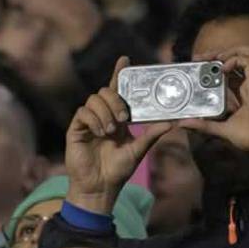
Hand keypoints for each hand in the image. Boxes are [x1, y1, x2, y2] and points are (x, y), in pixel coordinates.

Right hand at [65, 56, 173, 213]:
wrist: (100, 187)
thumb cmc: (118, 171)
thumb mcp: (139, 151)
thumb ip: (152, 135)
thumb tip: (172, 123)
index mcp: (117, 117)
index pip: (118, 90)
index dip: (119, 73)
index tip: (125, 60)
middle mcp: (102, 116)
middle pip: (105, 91)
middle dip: (116, 99)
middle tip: (124, 117)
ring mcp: (88, 121)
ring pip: (93, 99)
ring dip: (105, 112)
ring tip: (111, 131)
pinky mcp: (76, 129)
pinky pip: (83, 113)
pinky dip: (93, 120)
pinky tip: (100, 132)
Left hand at [178, 47, 248, 158]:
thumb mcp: (221, 129)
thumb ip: (204, 125)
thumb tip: (183, 124)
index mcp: (243, 93)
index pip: (229, 73)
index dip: (215, 67)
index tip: (199, 67)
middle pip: (236, 59)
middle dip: (218, 55)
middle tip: (200, 58)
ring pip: (248, 53)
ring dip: (230, 51)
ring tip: (214, 58)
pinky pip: (248, 60)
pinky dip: (234, 59)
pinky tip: (223, 68)